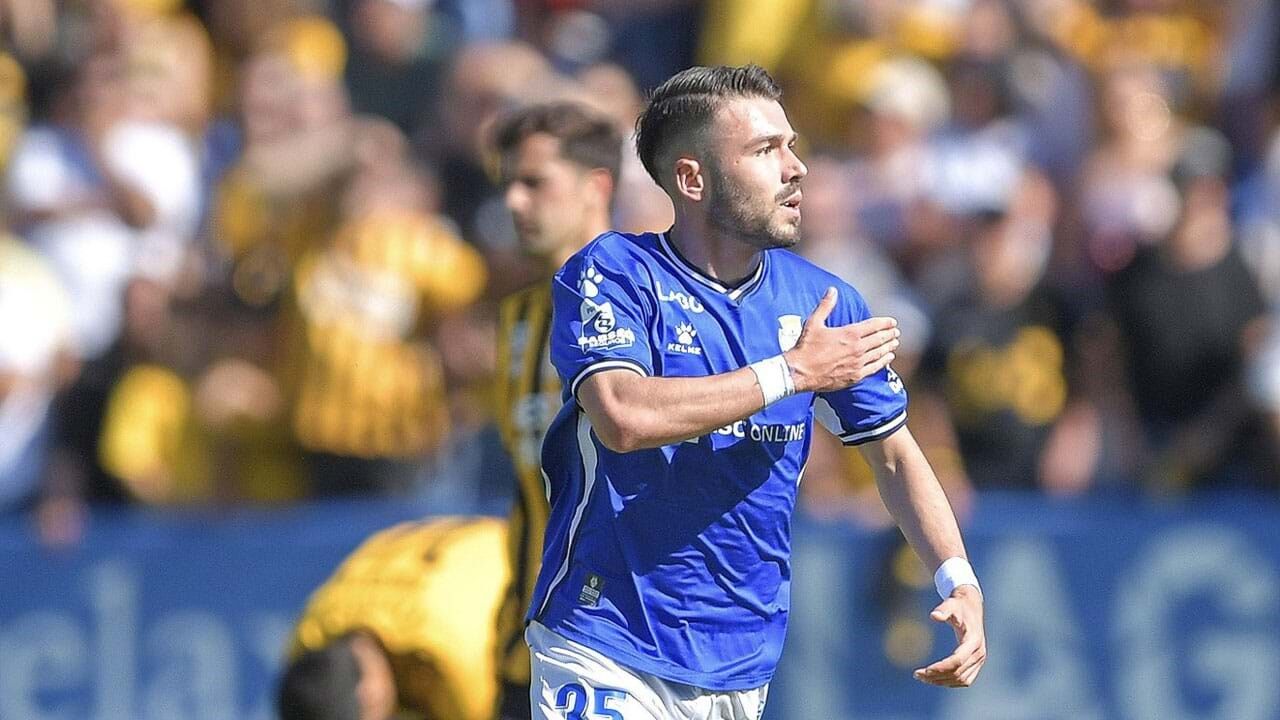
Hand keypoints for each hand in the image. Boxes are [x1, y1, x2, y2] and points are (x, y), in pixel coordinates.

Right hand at [784, 287, 898, 393]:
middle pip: (879, 339)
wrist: (799, 373)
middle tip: (896, 332)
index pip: (873, 325)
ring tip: (895, 343)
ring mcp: (858, 363)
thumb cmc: (805, 348)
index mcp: (849, 334)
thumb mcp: (813, 323)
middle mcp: (857, 348)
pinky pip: (875, 368)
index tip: (892, 322)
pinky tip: (888, 358)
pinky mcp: (855, 376)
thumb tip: (832, 290)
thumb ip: (826, 306)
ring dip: (889, 347)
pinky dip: (884, 361)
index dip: (885, 323)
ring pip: (880, 353)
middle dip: (889, 334)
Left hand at [913, 585, 985, 687]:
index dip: (941, 667)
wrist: (971, 607)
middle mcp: (979, 653)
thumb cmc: (958, 605)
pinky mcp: (976, 663)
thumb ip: (943, 609)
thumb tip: (934, 615)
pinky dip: (949, 681)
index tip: (924, 670)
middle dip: (937, 676)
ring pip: (961, 679)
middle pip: (958, 673)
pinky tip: (934, 678)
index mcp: (974, 640)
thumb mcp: (951, 604)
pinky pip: (964, 679)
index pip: (957, 661)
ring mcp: (979, 660)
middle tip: (917, 674)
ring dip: (942, 681)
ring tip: (922, 678)